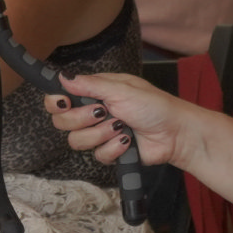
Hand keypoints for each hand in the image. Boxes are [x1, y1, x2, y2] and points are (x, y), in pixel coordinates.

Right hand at [46, 71, 197, 167]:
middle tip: (102, 112)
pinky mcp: (110, 152)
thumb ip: (90, 85)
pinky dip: (114, 148)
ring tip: (121, 126)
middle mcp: (93, 112)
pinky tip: (128, 141)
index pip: (60, 97)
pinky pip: (98, 155)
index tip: (63, 103)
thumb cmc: (155, 105)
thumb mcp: (121, 90)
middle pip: (63, 122)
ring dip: (101, 133)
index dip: (56, 102)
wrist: (176, 133)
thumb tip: (62, 77)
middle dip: (82, 118)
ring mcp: (101, 134)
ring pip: (78, 141)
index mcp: (94, 92)